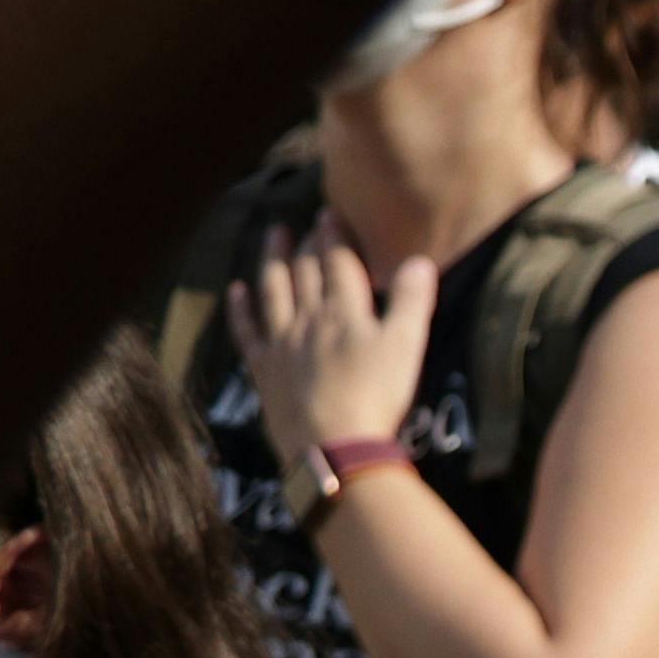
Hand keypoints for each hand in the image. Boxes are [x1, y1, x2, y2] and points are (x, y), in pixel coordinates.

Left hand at [245, 226, 434, 475]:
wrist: (333, 443)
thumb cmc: (377, 396)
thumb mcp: (406, 347)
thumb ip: (412, 301)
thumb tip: (420, 260)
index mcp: (345, 311)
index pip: (338, 264)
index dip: (334, 237)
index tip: (330, 214)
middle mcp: (309, 317)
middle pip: (305, 271)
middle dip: (307, 243)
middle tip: (309, 222)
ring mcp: (282, 341)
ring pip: (274, 290)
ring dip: (272, 260)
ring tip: (273, 235)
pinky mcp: (265, 367)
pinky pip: (248, 330)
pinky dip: (241, 308)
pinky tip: (238, 291)